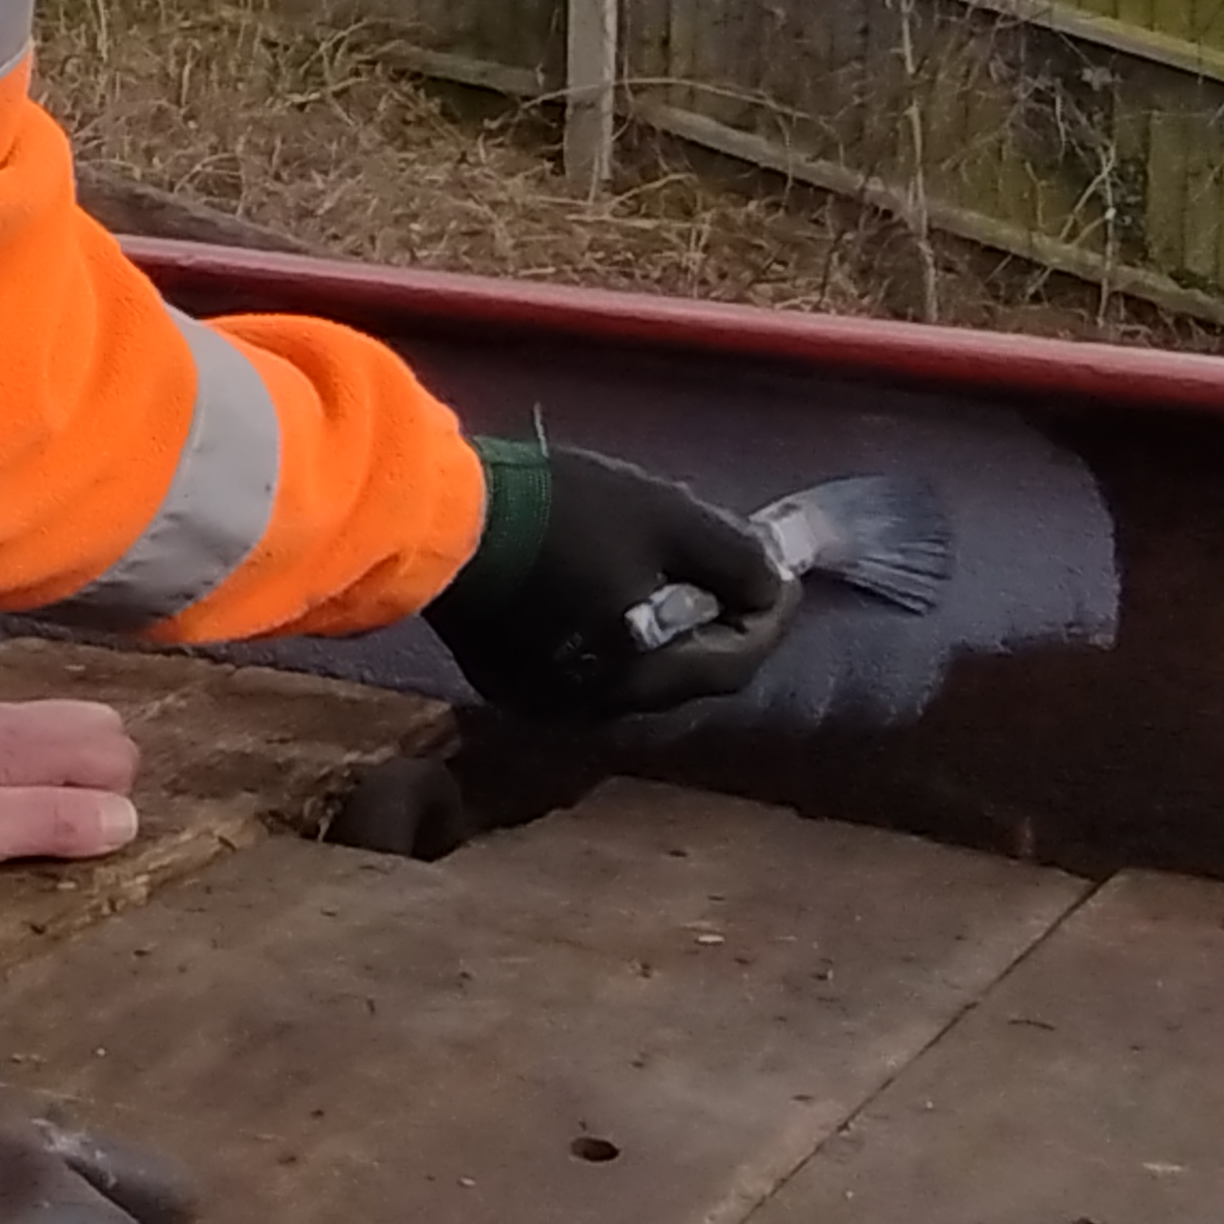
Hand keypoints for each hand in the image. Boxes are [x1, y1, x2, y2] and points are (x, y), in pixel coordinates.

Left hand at [0, 697, 139, 888]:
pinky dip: (19, 776)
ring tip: (29, 833)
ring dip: (58, 783)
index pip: (118, 754)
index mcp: (24, 744)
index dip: (113, 804)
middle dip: (95, 787)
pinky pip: (13, 746)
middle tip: (55, 842)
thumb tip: (126, 819)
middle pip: (96, 738)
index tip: (77, 849)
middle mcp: (10, 722)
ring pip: (54, 739)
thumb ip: (49, 821)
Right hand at [428, 438, 800, 718]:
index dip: (770, 619)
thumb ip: (735, 557)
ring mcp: (551, 705)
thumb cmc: (562, 512)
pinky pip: (592, 674)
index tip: (782, 576)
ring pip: (640, 681)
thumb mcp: (666, 515)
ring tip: (677, 585)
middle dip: (721, 630)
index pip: (736, 664)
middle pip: (689, 679)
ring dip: (670, 639)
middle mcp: (603, 711)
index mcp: (645, 677)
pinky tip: (615, 599)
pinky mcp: (512, 686)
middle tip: (733, 580)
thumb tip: (772, 583)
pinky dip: (621, 643)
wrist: (442, 519)